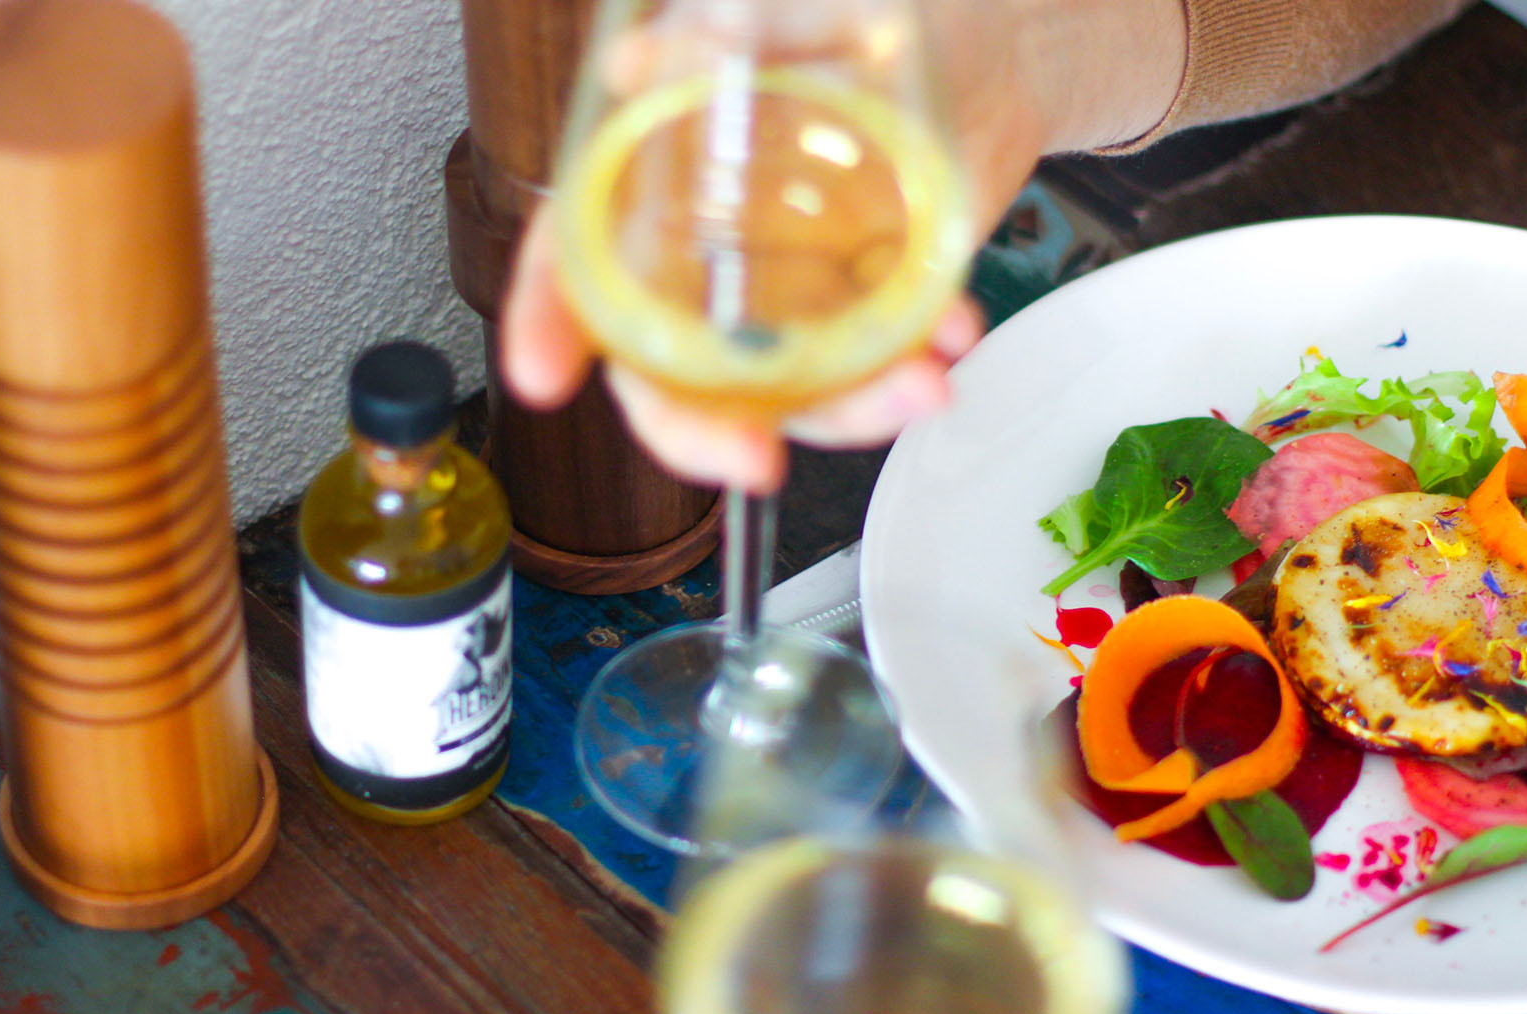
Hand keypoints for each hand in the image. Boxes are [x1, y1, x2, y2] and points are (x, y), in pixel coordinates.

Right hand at [497, 0, 1185, 491]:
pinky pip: (871, 371)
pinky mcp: (863, 321)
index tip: (541, 375)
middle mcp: (711, 267)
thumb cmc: (857, 27)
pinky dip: (914, 367)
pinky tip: (954, 332)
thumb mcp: (775, 23)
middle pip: (669, 374)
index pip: (572, 265)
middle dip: (703, 433)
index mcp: (656, 196)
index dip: (544, 321)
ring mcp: (787, 304)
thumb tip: (638, 65)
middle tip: (751, 458)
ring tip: (918, 382)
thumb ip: (707, 45)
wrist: (985, 52)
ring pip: (785, 394)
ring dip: (849, 411)